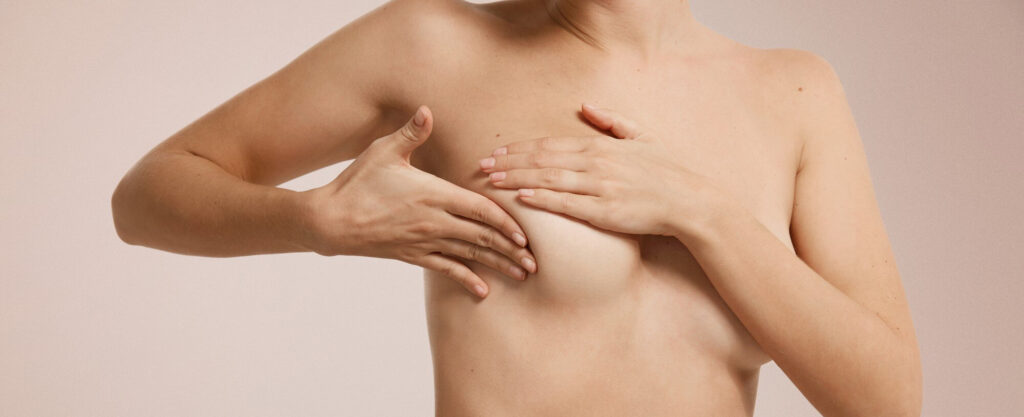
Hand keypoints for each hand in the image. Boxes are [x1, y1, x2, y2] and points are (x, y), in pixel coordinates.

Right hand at [301, 105, 536, 297]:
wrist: (330, 220)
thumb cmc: (358, 183)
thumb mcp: (384, 151)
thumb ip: (411, 132)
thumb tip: (427, 109)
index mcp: (433, 194)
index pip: (479, 209)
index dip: (505, 222)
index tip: (525, 233)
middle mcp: (433, 221)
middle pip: (482, 236)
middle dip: (510, 249)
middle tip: (535, 260)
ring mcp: (424, 241)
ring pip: (469, 255)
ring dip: (497, 265)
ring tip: (521, 274)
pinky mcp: (412, 255)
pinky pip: (446, 269)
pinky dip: (467, 279)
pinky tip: (484, 290)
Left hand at [478, 104, 732, 242]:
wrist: (692, 202)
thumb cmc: (667, 172)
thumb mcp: (642, 137)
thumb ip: (612, 121)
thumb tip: (586, 105)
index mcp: (602, 146)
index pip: (550, 144)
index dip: (520, 148)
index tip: (496, 151)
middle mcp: (597, 163)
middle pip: (542, 159)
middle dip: (508, 162)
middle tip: (480, 166)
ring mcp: (601, 187)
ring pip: (549, 179)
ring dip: (517, 178)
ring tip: (492, 181)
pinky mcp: (606, 212)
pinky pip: (568, 204)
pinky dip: (543, 199)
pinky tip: (521, 197)